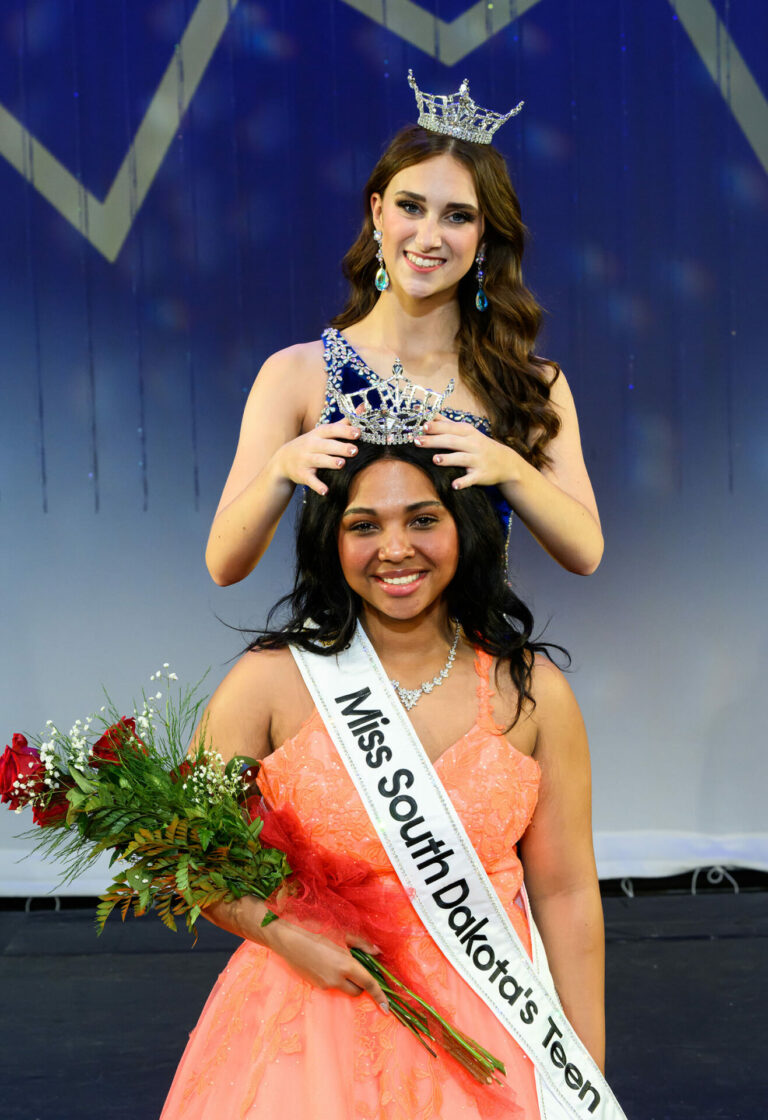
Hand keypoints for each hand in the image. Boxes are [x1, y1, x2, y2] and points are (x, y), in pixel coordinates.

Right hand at [266, 918, 389, 1013]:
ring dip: (347, 980)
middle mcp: (336, 979)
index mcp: (345, 965)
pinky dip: (335, 978)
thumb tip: (377, 952)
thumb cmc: (315, 929)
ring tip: (338, 959)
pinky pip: (331, 985)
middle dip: (361, 983)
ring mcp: (324, 984)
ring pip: (344, 988)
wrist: (286, 938)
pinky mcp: (315, 985)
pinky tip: (326, 962)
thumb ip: (362, 944)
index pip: (368, 984)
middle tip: (357, 965)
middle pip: (357, 991)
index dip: (379, 996)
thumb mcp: (341, 933)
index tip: (387, 1008)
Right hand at [272, 421, 359, 495]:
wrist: (283, 460)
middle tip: (354, 451)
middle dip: (340, 447)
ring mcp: (305, 460)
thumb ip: (344, 423)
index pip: (332, 430)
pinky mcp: (302, 474)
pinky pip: (310, 480)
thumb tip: (363, 408)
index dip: (345, 431)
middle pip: (327, 445)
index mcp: (318, 434)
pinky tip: (325, 491)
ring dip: (329, 462)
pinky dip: (317, 485)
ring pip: (318, 460)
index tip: (358, 433)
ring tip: (341, 464)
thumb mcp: (323, 432)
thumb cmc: (311, 444)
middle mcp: (311, 445)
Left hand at [415, 417, 520, 489]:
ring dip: (449, 459)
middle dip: (434, 441)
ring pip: (462, 458)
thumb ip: (448, 424)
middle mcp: (473, 445)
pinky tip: (454, 486)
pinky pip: (471, 479)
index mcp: (468, 432)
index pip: (450, 428)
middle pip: (452, 441)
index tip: (423, 426)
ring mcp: (478, 460)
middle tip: (417, 441)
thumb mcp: (467, 432)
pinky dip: (463, 482)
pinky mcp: (481, 475)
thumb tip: (430, 414)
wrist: (505, 463)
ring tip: (435, 459)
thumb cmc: (479, 446)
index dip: (437, 427)